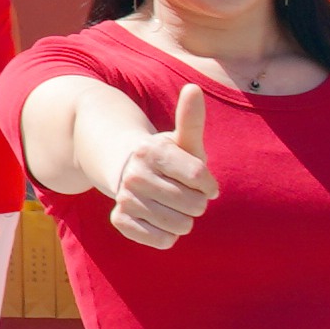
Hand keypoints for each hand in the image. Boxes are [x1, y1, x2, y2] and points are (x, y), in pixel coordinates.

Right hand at [105, 87, 220, 247]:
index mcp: (153, 152)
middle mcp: (135, 175)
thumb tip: (193, 88)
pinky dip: (167, 235)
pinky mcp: (121, 220)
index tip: (205, 183)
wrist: (124, 170)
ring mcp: (126, 199)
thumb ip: (190, 118)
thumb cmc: (165, 157)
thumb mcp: (180, 139)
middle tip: (187, 195)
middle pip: (193, 204)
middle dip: (198, 203)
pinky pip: (160, 240)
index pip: (199, 177)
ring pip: (179, 225)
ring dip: (184, 220)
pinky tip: (162, 222)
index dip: (209, 185)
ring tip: (175, 209)